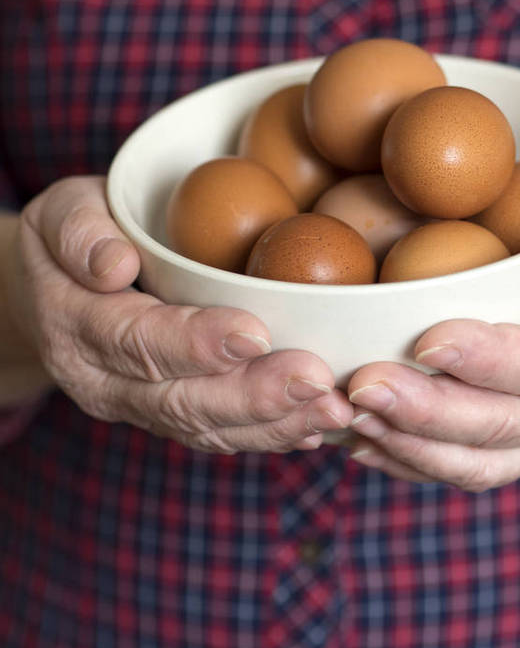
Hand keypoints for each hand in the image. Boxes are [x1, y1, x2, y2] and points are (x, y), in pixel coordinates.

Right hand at [4, 176, 352, 452]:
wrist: (59, 291)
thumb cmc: (78, 236)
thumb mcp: (62, 211)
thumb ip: (79, 231)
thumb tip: (113, 265)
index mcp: (76, 327)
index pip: (137, 341)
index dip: (196, 342)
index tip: (256, 332)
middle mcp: (104, 383)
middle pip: (181, 400)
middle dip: (254, 395)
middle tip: (316, 381)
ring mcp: (139, 408)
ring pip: (207, 429)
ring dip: (275, 424)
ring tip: (333, 410)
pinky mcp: (171, 418)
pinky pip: (220, 436)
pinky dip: (271, 436)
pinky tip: (317, 427)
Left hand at [347, 197, 519, 487]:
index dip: (491, 358)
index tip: (427, 339)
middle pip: (500, 422)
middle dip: (427, 409)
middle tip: (360, 383)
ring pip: (477, 461)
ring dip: (409, 444)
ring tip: (347, 414)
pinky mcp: (518, 448)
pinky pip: (464, 471)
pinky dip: (408, 462)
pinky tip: (357, 439)